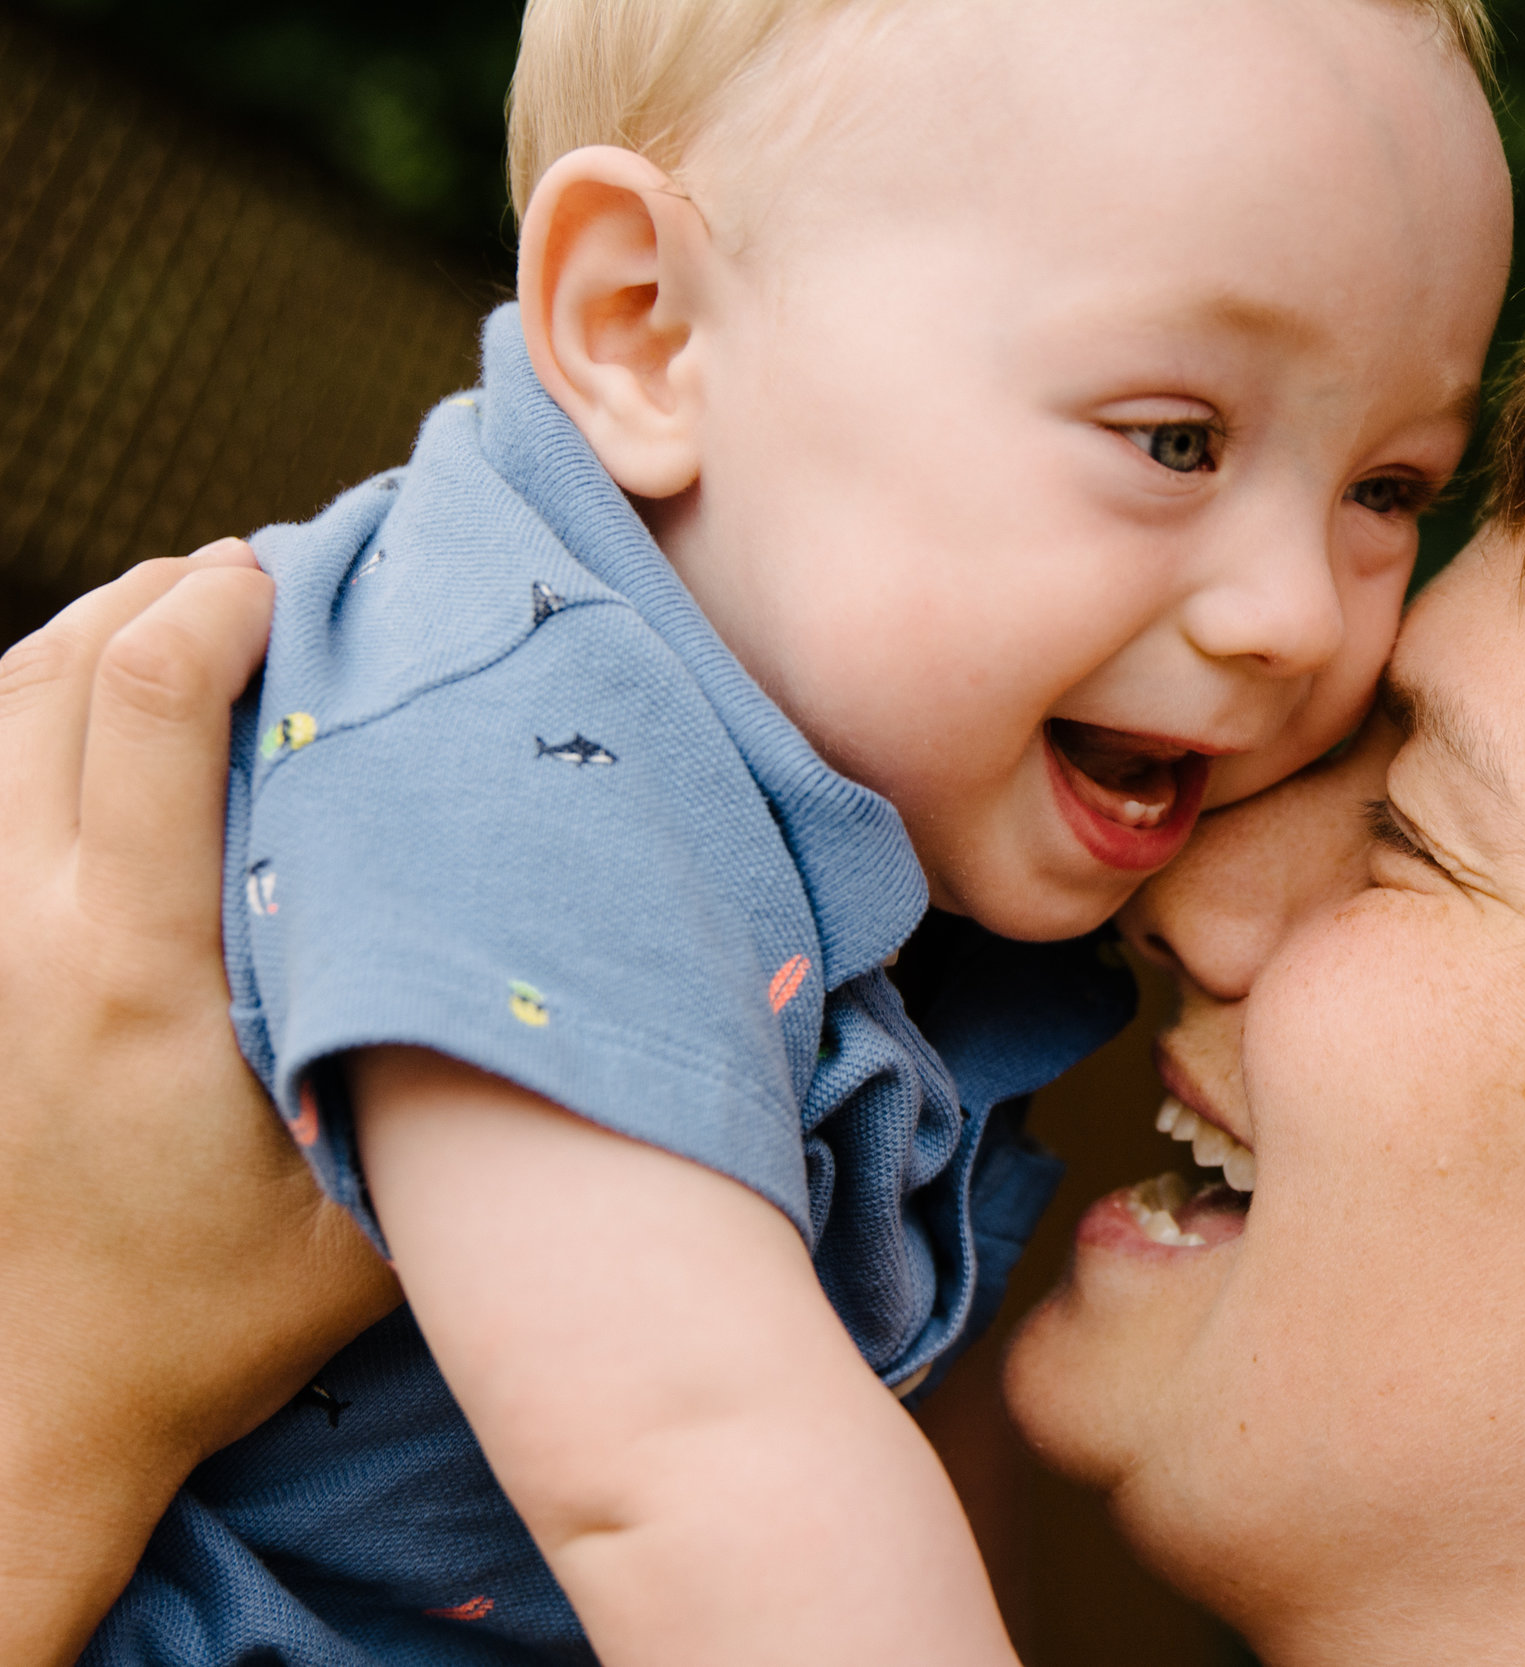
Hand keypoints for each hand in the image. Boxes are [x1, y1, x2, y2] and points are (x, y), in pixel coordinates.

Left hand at [0, 544, 400, 1664]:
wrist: (37, 1401)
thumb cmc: (218, 1315)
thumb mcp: (375, 1213)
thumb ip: (448, 1083)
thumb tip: (549, 959)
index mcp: (140, 975)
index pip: (146, 715)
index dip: (212, 606)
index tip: (288, 571)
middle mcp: (26, 935)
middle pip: (52, 675)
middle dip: (157, 593)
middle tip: (264, 576)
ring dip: (85, 632)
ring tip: (188, 612)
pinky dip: (27, 703)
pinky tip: (99, 704)